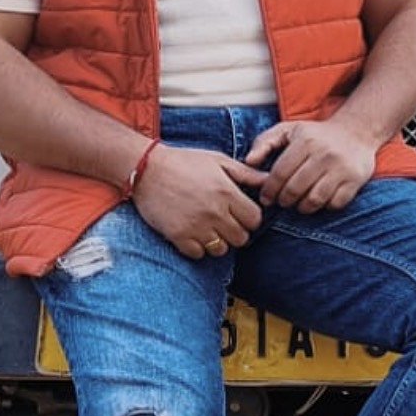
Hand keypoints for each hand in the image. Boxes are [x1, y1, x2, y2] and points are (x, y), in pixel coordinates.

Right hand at [131, 144, 268, 258]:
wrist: (146, 168)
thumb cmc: (184, 162)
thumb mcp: (218, 161)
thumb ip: (246, 173)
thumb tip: (269, 180)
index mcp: (227, 192)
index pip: (254, 220)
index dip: (250, 218)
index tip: (240, 213)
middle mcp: (214, 211)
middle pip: (241, 238)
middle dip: (236, 231)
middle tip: (224, 222)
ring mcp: (196, 226)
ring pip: (221, 250)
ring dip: (218, 242)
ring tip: (208, 228)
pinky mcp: (178, 236)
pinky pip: (198, 254)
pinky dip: (198, 248)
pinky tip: (193, 233)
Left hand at [245, 118, 376, 212]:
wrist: (357, 132)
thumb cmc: (316, 135)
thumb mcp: (288, 130)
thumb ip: (264, 142)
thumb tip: (248, 161)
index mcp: (305, 141)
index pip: (280, 173)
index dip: (269, 190)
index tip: (266, 198)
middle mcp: (324, 154)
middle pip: (295, 189)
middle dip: (284, 200)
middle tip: (282, 202)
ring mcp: (341, 168)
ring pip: (315, 199)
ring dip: (302, 207)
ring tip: (298, 203)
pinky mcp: (356, 180)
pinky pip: (335, 204)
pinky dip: (324, 206)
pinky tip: (319, 200)